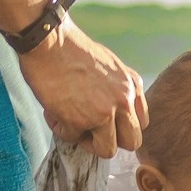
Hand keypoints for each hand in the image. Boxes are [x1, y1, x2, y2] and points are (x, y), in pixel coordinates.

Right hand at [18, 19, 147, 156]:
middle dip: (111, 141)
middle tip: (90, 130)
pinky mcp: (80, 121)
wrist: (49, 41)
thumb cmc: (72, 50)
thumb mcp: (109, 67)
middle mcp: (124, 100)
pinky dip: (61, 129)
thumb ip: (117, 90)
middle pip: (132, 142)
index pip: (141, 123)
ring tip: (70, 122)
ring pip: (107, 150)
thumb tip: (111, 113)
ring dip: (87, 142)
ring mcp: (104, 113)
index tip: (104, 122)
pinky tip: (53, 111)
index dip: (121, 127)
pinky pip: (73, 139)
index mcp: (132, 86)